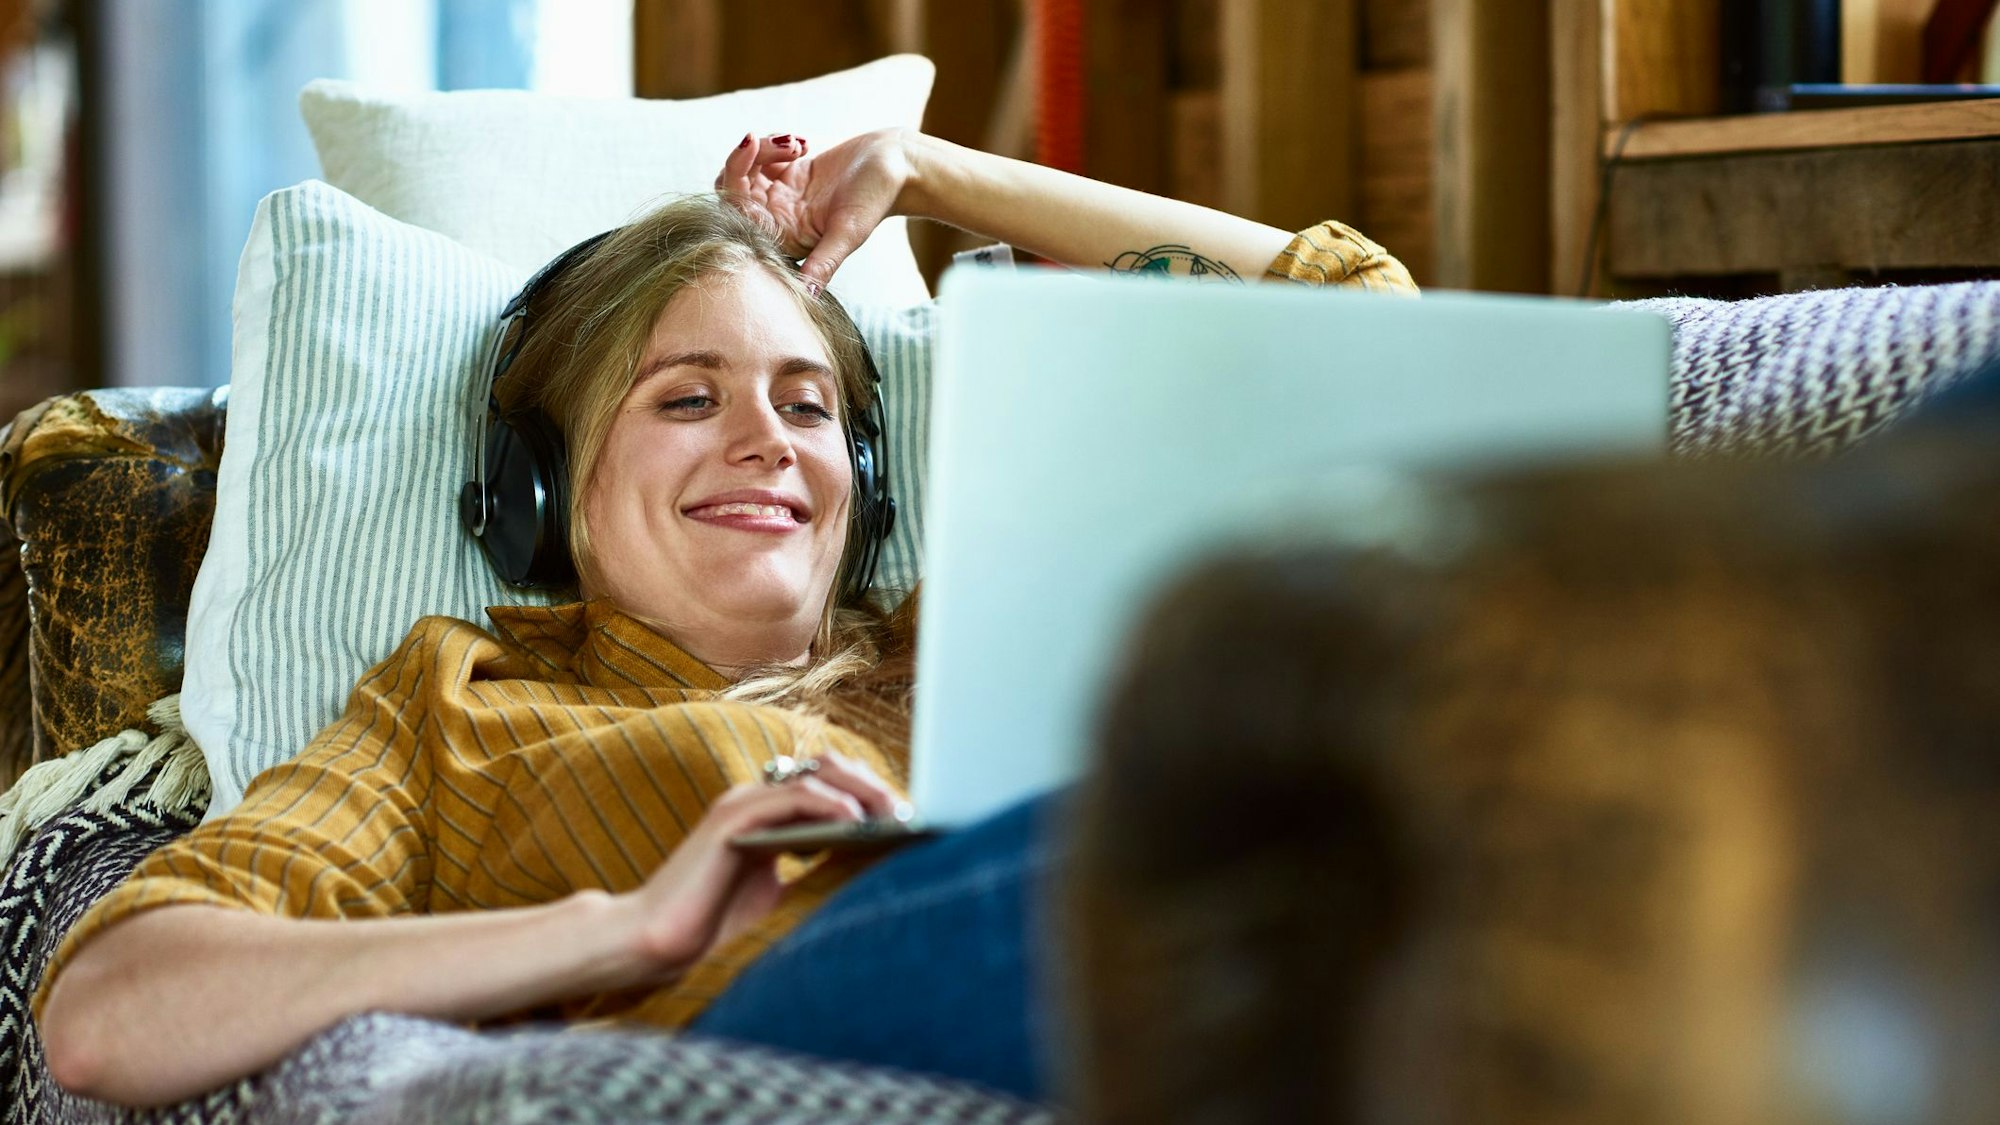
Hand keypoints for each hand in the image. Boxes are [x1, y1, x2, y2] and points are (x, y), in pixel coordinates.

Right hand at [618, 752, 903, 983]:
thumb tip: (872, 863)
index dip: (872, 795)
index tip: (909, 819)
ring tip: (894, 815)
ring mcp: (742, 804)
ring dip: (862, 792)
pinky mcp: (730, 818)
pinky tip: (855, 823)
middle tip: (909, 814)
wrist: (654, 941)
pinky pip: (789, 797)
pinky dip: (827, 804)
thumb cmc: (714, 923)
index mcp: (768, 813)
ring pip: (815, 777)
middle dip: (875, 788)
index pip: (831, 786)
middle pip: (830, 772)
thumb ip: (817, 871)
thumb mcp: (780, 893)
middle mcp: (756, 798)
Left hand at [715, 128, 917, 290]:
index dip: (735, 184)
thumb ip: (823, 265)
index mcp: (787, 239)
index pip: (740, 218)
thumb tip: (807, 299)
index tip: (752, 153)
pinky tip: (803, 144)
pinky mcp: (787, 173)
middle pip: (732, 192)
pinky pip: (760, 156)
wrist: (896, 165)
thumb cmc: (876, 200)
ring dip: (763, 149)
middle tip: (765, 141)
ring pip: (744, 171)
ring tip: (797, 144)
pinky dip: (775, 143)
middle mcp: (779, 221)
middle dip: (743, 160)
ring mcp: (780, 196)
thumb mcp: (848, 233)